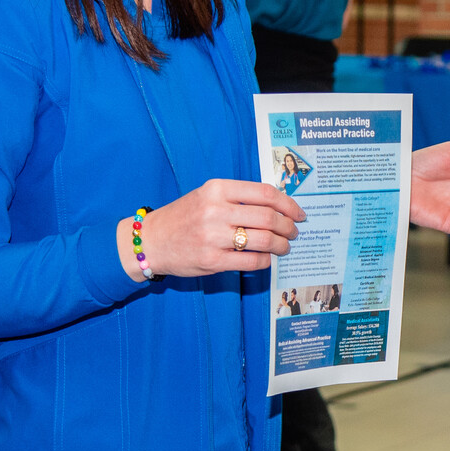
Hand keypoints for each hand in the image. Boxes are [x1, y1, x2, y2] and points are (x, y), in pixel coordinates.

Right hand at [124, 179, 305, 280]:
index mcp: (217, 189)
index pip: (265, 193)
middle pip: (268, 217)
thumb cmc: (184, 216)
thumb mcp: (207, 196)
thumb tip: (279, 207)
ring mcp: (213, 237)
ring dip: (281, 245)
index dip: (289, 204)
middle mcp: (216, 210)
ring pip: (264, 240)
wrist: (151, 241)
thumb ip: (238, 197)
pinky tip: (267, 258)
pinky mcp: (212, 261)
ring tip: (284, 246)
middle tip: (293, 232)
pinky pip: (252, 261)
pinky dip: (266, 261)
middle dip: (288, 227)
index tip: (298, 213)